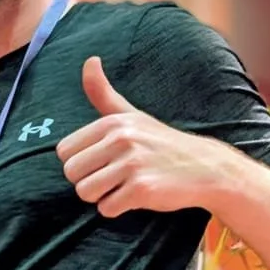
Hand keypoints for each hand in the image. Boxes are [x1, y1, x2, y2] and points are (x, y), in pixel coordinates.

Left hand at [56, 56, 217, 217]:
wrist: (204, 168)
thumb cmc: (161, 143)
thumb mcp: (132, 115)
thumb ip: (103, 94)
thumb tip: (89, 60)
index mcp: (112, 122)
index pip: (64, 151)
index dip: (81, 162)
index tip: (103, 161)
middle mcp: (120, 139)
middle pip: (71, 173)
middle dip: (88, 181)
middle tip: (114, 177)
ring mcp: (131, 164)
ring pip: (85, 193)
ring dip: (102, 196)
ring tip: (124, 186)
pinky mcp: (141, 189)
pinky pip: (106, 209)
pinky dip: (118, 208)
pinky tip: (136, 196)